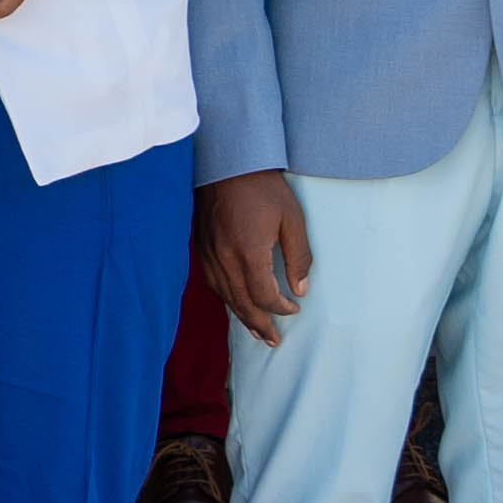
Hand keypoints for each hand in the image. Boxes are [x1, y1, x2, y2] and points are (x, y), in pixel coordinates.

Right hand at [196, 169, 310, 343]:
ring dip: (242, 316)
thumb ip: (298, 256)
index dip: (281, 308)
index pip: (264, 295)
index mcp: (249, 252)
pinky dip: (227, 298)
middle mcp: (225, 258)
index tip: (295, 308)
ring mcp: (210, 253)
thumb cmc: (263, 188)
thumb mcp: (292, 219)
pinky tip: (236, 302)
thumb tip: (300, 288)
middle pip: (242, 303)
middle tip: (274, 341)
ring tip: (257, 330)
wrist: (227, 162)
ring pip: (225, 296)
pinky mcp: (202, 246)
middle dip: (260, 324)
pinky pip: (213, 283)